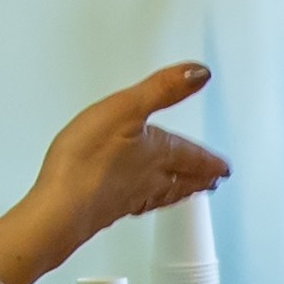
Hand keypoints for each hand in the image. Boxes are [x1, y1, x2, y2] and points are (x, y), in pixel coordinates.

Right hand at [19, 65, 227, 261]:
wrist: (60, 207)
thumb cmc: (88, 160)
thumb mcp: (127, 109)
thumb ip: (163, 90)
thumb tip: (199, 73)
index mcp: (157, 154)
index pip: (191, 156)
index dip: (209, 159)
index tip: (223, 167)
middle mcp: (148, 179)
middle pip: (182, 180)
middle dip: (199, 179)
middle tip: (213, 182)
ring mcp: (127, 197)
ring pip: (163, 195)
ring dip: (179, 192)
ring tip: (188, 193)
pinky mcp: (105, 210)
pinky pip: (137, 205)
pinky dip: (147, 202)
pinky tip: (137, 202)